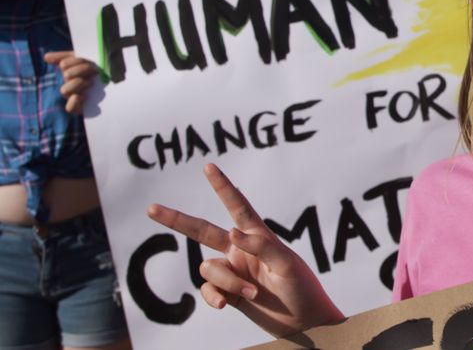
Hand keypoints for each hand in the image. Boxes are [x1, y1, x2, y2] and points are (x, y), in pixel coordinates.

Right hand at [43, 51, 96, 113]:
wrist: (117, 84)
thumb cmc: (101, 72)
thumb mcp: (86, 60)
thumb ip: (66, 57)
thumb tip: (45, 57)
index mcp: (72, 72)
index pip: (65, 64)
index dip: (76, 61)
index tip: (89, 61)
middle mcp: (71, 84)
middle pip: (67, 75)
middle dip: (82, 70)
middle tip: (94, 71)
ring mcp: (74, 96)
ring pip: (64, 90)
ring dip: (78, 84)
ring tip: (90, 83)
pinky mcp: (79, 108)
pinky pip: (69, 108)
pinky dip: (75, 101)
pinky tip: (85, 96)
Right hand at [147, 164, 343, 336]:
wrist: (304, 323)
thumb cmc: (302, 288)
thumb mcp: (286, 264)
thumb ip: (261, 246)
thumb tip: (232, 233)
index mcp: (258, 235)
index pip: (237, 206)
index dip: (223, 187)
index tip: (209, 167)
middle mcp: (240, 250)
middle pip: (202, 231)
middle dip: (177, 220)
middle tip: (151, 208)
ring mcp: (233, 271)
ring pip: (209, 268)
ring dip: (228, 282)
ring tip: (252, 293)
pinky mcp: (227, 293)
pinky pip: (207, 290)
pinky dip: (214, 297)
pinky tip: (226, 305)